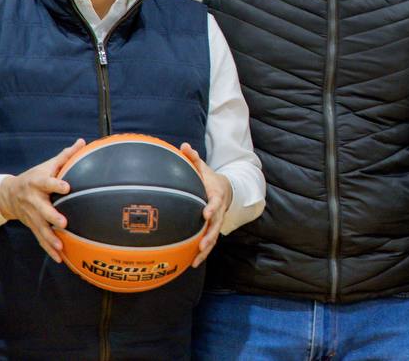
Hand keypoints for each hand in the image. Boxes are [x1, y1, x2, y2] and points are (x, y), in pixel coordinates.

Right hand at [0, 138, 85, 262]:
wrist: (8, 194)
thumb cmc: (35, 177)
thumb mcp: (47, 165)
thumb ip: (65, 156)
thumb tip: (82, 142)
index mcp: (38, 183)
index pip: (47, 182)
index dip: (56, 184)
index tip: (67, 187)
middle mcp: (34, 201)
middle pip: (43, 210)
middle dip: (52, 216)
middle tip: (63, 222)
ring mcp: (32, 216)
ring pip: (41, 228)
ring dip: (51, 238)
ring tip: (61, 247)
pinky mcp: (32, 226)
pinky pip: (41, 239)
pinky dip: (49, 249)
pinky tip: (59, 258)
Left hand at [181, 143, 232, 267]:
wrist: (225, 190)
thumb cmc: (209, 179)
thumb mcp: (203, 168)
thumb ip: (194, 159)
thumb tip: (183, 146)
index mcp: (216, 196)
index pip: (216, 202)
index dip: (212, 208)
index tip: (206, 213)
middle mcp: (218, 211)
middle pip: (216, 225)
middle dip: (210, 235)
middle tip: (203, 244)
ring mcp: (216, 222)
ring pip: (213, 237)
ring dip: (206, 249)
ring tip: (197, 259)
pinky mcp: (211, 230)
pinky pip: (208, 243)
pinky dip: (202, 253)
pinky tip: (192, 264)